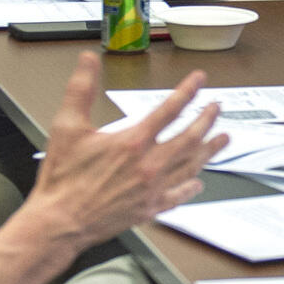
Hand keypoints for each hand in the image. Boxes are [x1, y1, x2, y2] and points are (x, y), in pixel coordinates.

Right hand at [22, 54, 227, 247]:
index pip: (169, 109)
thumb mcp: (66, 126)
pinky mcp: (149, 208)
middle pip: (189, 137)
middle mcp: (149, 165)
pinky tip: (198, 184)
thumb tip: (88, 61)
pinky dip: (190, 188)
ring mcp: (153, 188)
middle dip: (206, 120)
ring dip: (209, 150)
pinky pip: (178, 196)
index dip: (188, 91)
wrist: (60, 221)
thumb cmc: (63, 179)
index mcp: (133, 142)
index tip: (199, 80)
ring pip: (190, 165)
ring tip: (222, 139)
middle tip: (216, 108)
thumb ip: (80, 89)